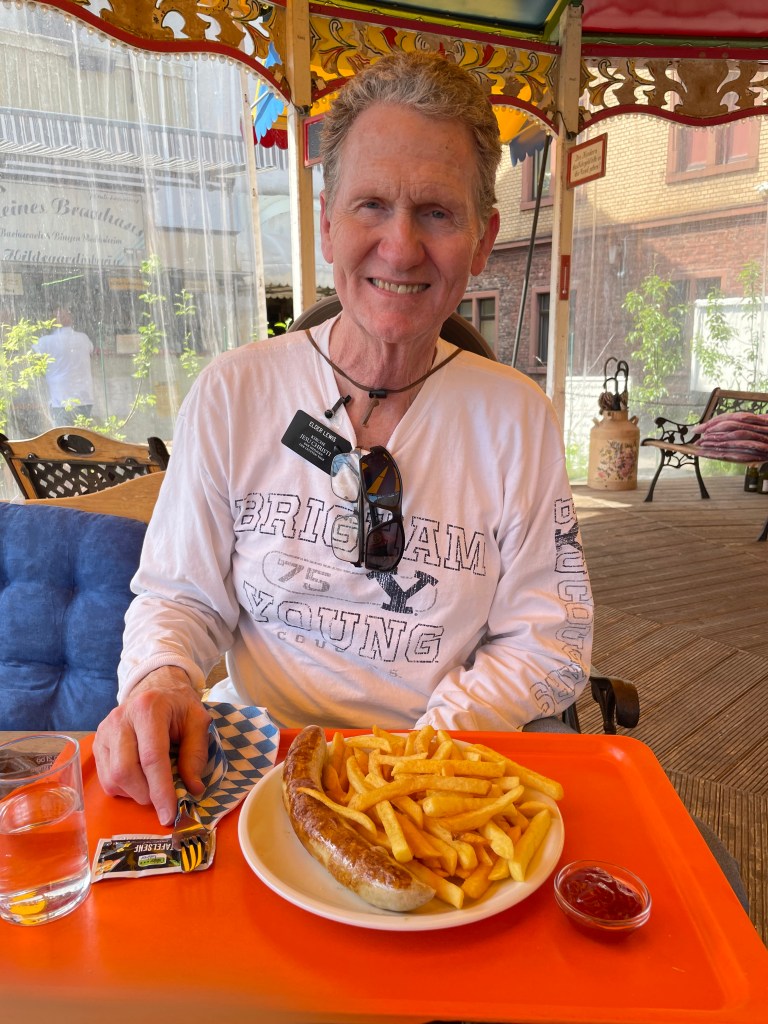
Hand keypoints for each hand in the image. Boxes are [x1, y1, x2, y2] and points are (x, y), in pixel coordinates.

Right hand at [94, 666, 211, 825]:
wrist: (156, 686)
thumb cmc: (179, 705)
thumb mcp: (198, 721)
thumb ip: (196, 754)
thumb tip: (193, 789)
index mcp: (149, 709)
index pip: (152, 757)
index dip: (161, 790)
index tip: (169, 815)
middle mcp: (121, 719)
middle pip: (125, 771)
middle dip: (146, 794)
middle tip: (164, 798)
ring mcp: (104, 730)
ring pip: (112, 778)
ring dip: (135, 793)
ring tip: (153, 784)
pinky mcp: (97, 742)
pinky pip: (105, 777)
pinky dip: (124, 788)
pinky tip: (139, 778)